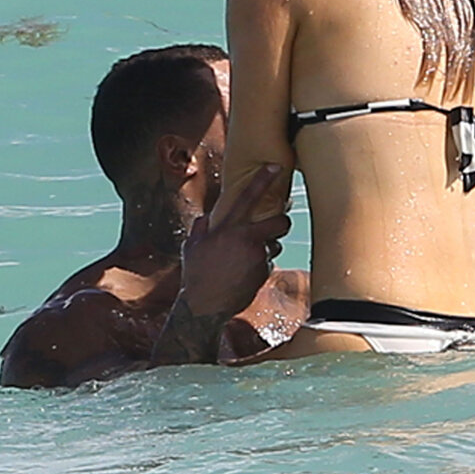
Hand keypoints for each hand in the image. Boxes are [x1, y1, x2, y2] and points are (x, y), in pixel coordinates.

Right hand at [180, 163, 291, 318]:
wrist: (205, 307)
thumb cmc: (196, 275)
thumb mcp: (192, 247)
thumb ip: (201, 228)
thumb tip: (206, 217)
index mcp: (227, 228)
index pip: (248, 196)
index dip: (263, 179)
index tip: (277, 166)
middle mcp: (246, 239)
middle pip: (281, 221)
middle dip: (282, 223)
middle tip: (276, 226)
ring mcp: (258, 256)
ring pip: (275, 244)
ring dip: (267, 248)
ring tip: (246, 259)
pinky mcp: (264, 272)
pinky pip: (268, 263)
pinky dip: (260, 266)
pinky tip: (244, 274)